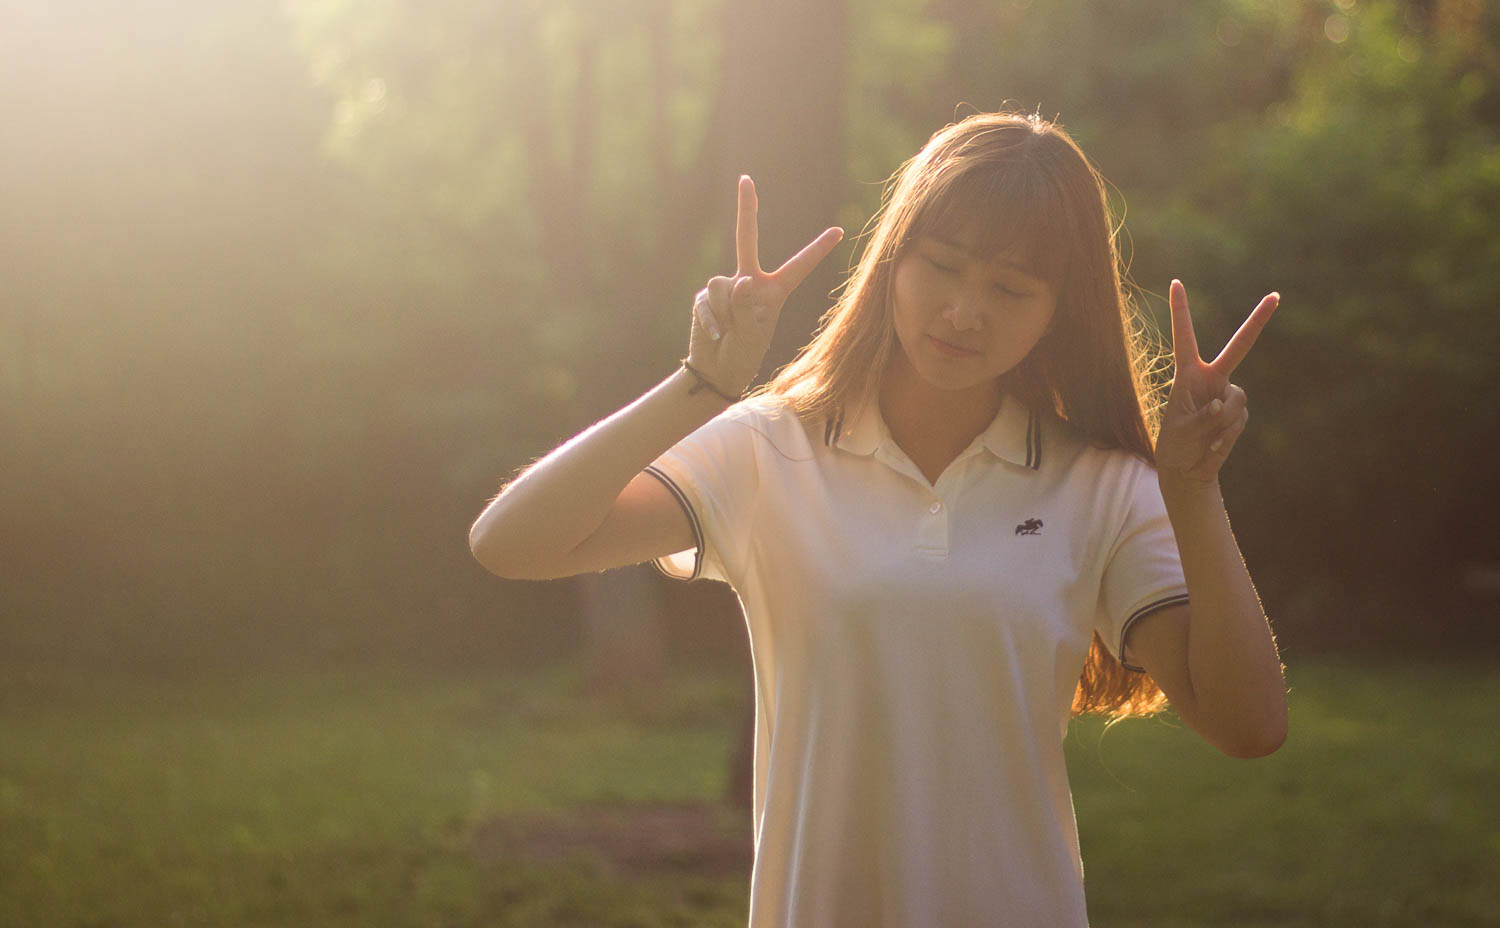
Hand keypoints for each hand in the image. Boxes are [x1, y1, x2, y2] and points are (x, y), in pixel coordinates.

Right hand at [687, 175, 842, 394]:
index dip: (818, 250)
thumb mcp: (754, 335)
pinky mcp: (703, 297)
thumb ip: (749, 308)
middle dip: (746, 208)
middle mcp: (750, 282)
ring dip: (727, 312)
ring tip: (730, 333)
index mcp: (774, 291)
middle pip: (746, 238)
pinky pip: (707, 301)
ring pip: (724, 285)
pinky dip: (712, 321)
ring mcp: (725, 288)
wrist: (715, 370)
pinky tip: (716, 335)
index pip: (799, 266)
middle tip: (746, 179)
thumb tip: (741, 280)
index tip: (839, 231)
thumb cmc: (743, 354)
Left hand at [1155, 279, 1279, 488]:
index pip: (1184, 337)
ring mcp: (1228, 395)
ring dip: (1221, 424)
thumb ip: (1203, 417)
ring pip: (1237, 401)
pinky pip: (1238, 422)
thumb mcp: (1181, 432)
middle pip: (1239, 346)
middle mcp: (1211, 378)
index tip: (1176, 282)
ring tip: (1203, 441)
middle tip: (1275, 296)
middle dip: (1257, 321)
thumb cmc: (1176, 446)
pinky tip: (1211, 449)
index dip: (1181, 311)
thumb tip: (1223, 404)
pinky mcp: (1240, 413)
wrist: (1187, 469)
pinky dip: (1225, 438)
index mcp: (1188, 375)